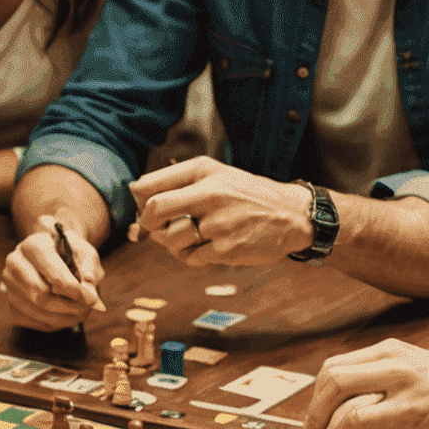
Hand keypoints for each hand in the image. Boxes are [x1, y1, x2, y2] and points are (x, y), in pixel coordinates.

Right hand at [0, 215, 103, 329]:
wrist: (55, 256)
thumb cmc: (70, 254)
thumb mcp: (85, 254)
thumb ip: (89, 271)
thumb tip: (89, 295)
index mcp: (33, 245)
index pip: (51, 273)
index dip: (72, 289)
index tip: (90, 299)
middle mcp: (14, 263)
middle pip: (40, 294)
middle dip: (68, 306)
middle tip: (86, 307)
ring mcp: (9, 285)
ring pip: (37, 311)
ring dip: (64, 317)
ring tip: (80, 312)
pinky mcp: (11, 305)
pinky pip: (33, 322)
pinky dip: (54, 323)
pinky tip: (65, 315)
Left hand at [128, 156, 313, 266]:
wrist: (292, 215)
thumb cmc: (248, 195)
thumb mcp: (218, 175)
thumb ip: (180, 182)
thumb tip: (136, 196)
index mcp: (204, 171)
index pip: (152, 184)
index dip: (139, 200)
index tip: (142, 208)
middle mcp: (210, 193)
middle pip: (155, 209)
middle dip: (146, 223)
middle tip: (153, 228)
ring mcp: (218, 223)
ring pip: (171, 239)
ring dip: (173, 243)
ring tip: (190, 237)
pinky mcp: (226, 249)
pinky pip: (191, 257)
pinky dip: (192, 255)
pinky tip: (208, 247)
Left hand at [289, 338, 428, 428]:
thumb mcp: (416, 379)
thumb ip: (384, 393)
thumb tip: (356, 425)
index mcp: (389, 351)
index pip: (335, 368)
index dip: (314, 398)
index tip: (309, 423)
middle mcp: (390, 359)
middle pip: (329, 378)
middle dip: (309, 415)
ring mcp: (399, 382)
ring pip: (336, 395)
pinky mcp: (408, 408)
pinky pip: (356, 419)